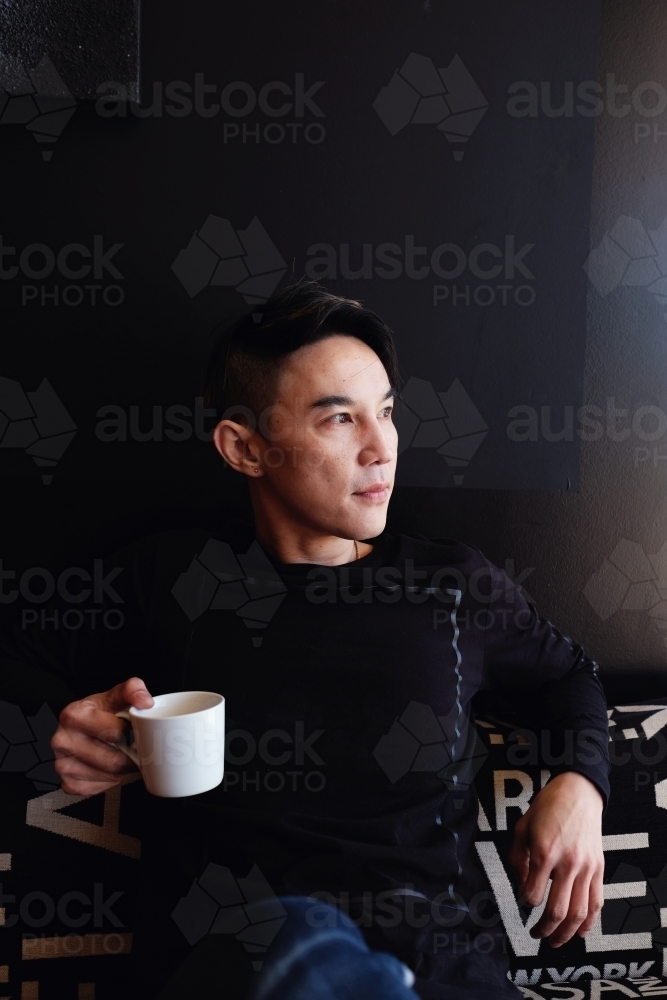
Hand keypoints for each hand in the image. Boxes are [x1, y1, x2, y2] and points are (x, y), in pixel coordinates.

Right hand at [51, 677, 153, 795]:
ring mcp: (63, 764)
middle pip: (112, 759)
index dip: (130, 732)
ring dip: (122, 769)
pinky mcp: (68, 783)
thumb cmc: (101, 712)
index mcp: (73, 715)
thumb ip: (133, 690)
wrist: (83, 727)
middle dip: (130, 755)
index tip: (135, 730)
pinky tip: (109, 767)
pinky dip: (110, 780)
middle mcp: (62, 740)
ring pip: (108, 775)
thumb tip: (146, 702)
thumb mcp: (116, 695)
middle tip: (136, 748)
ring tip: (123, 755)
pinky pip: (99, 788)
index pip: (114, 732)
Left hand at [508, 771, 603, 946]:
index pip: (533, 894)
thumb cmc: (548, 807)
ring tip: (555, 941)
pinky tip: (580, 932)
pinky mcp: (599, 869)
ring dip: (566, 933)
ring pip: (579, 913)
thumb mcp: (522, 827)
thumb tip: (521, 885)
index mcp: (544, 852)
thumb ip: (517, 858)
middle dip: (544, 929)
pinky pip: (596, 902)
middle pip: (557, 911)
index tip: (521, 905)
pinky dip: (589, 922)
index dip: (524, 905)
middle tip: (535, 934)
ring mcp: (586, 868)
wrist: (578, 792)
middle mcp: (567, 863)